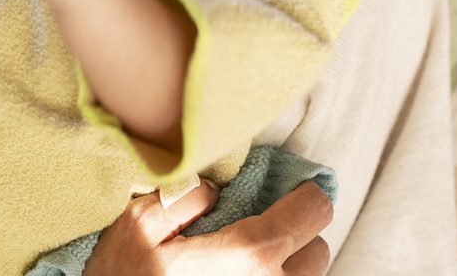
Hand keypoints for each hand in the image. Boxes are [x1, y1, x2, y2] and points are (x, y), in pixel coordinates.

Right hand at [84, 181, 332, 275]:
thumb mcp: (140, 225)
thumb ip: (184, 196)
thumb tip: (214, 190)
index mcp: (248, 255)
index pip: (313, 213)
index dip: (303, 195)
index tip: (287, 191)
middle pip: (316, 250)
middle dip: (294, 233)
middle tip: (258, 227)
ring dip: (286, 266)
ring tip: (245, 261)